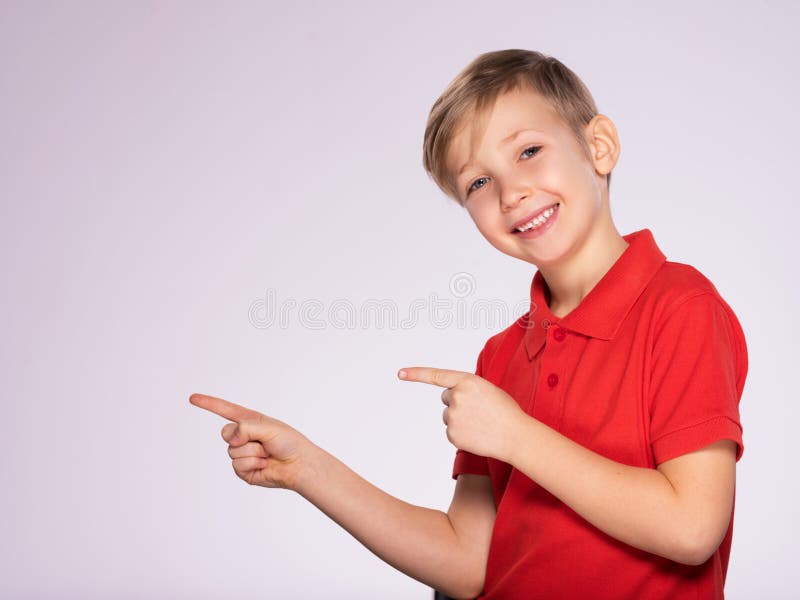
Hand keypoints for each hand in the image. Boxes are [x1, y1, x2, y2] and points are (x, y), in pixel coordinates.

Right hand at [189, 393, 312, 490]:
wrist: (299, 465)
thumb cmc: (289, 443)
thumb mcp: (268, 427)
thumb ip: (246, 428)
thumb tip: (231, 439)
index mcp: (250, 421)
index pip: (225, 410)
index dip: (208, 404)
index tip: (192, 398)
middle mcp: (244, 436)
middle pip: (225, 433)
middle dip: (242, 437)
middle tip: (262, 441)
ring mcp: (242, 453)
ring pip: (232, 451)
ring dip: (252, 453)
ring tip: (267, 454)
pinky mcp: (243, 470)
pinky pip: (237, 466)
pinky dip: (253, 464)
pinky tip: (264, 464)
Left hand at [397, 367, 525, 461]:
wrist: (515, 436)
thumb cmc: (505, 412)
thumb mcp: (488, 390)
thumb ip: (468, 388)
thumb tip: (452, 397)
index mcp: (467, 381)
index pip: (437, 375)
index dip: (416, 374)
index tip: (400, 373)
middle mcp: (456, 397)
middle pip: (446, 398)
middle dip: (458, 403)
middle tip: (479, 410)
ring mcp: (452, 416)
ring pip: (448, 415)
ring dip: (460, 419)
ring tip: (481, 423)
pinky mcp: (452, 434)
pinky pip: (451, 431)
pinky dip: (462, 433)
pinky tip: (477, 434)